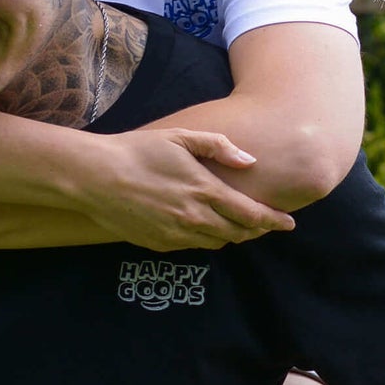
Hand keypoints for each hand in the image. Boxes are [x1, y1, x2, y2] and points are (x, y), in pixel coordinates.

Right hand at [82, 130, 294, 252]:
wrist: (96, 177)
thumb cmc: (138, 150)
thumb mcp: (181, 138)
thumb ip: (219, 147)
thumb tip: (248, 161)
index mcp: (205, 191)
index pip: (252, 215)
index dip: (274, 221)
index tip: (289, 223)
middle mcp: (195, 218)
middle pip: (239, 234)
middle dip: (257, 231)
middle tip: (265, 224)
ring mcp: (177, 235)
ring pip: (217, 243)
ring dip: (231, 235)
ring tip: (236, 225)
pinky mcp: (160, 245)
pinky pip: (192, 246)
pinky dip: (204, 238)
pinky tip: (201, 226)